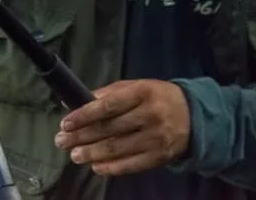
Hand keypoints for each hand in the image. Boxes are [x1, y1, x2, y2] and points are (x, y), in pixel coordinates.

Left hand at [54, 79, 190, 176]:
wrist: (194, 115)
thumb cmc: (157, 97)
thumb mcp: (137, 87)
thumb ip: (109, 94)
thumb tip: (78, 100)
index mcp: (142, 92)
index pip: (108, 106)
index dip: (84, 115)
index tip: (65, 123)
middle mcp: (150, 114)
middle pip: (110, 129)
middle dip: (82, 136)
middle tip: (61, 141)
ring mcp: (156, 137)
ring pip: (118, 148)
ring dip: (92, 153)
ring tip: (75, 155)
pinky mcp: (160, 156)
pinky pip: (132, 164)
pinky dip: (111, 167)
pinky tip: (96, 166)